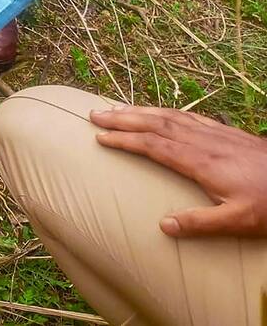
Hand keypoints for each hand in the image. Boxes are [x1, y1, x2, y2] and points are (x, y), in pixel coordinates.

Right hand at [90, 105, 266, 238]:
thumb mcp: (238, 222)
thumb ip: (200, 223)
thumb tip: (163, 226)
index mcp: (200, 162)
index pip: (153, 145)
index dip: (125, 140)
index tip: (100, 138)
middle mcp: (203, 142)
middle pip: (155, 123)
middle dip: (122, 118)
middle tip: (94, 114)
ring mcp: (215, 133)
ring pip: (169, 115)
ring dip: (139, 110)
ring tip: (116, 108)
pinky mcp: (225, 132)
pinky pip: (187, 115)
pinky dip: (165, 111)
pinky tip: (158, 112)